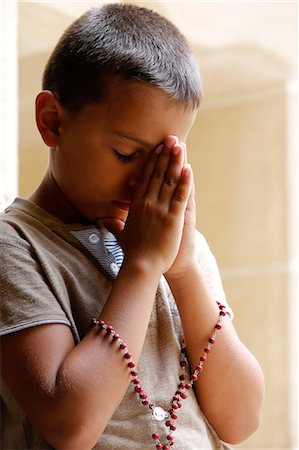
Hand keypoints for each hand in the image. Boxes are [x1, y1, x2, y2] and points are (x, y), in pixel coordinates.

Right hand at [119, 140, 191, 273]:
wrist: (141, 265)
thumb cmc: (132, 252)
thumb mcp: (120, 235)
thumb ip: (113, 225)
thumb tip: (101, 222)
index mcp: (136, 205)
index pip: (145, 178)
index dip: (152, 161)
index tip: (157, 147)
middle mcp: (147, 203)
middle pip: (156, 174)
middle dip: (164, 154)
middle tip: (170, 137)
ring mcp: (160, 209)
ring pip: (168, 180)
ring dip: (175, 161)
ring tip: (180, 145)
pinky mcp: (172, 218)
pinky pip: (179, 195)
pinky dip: (184, 181)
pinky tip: (189, 168)